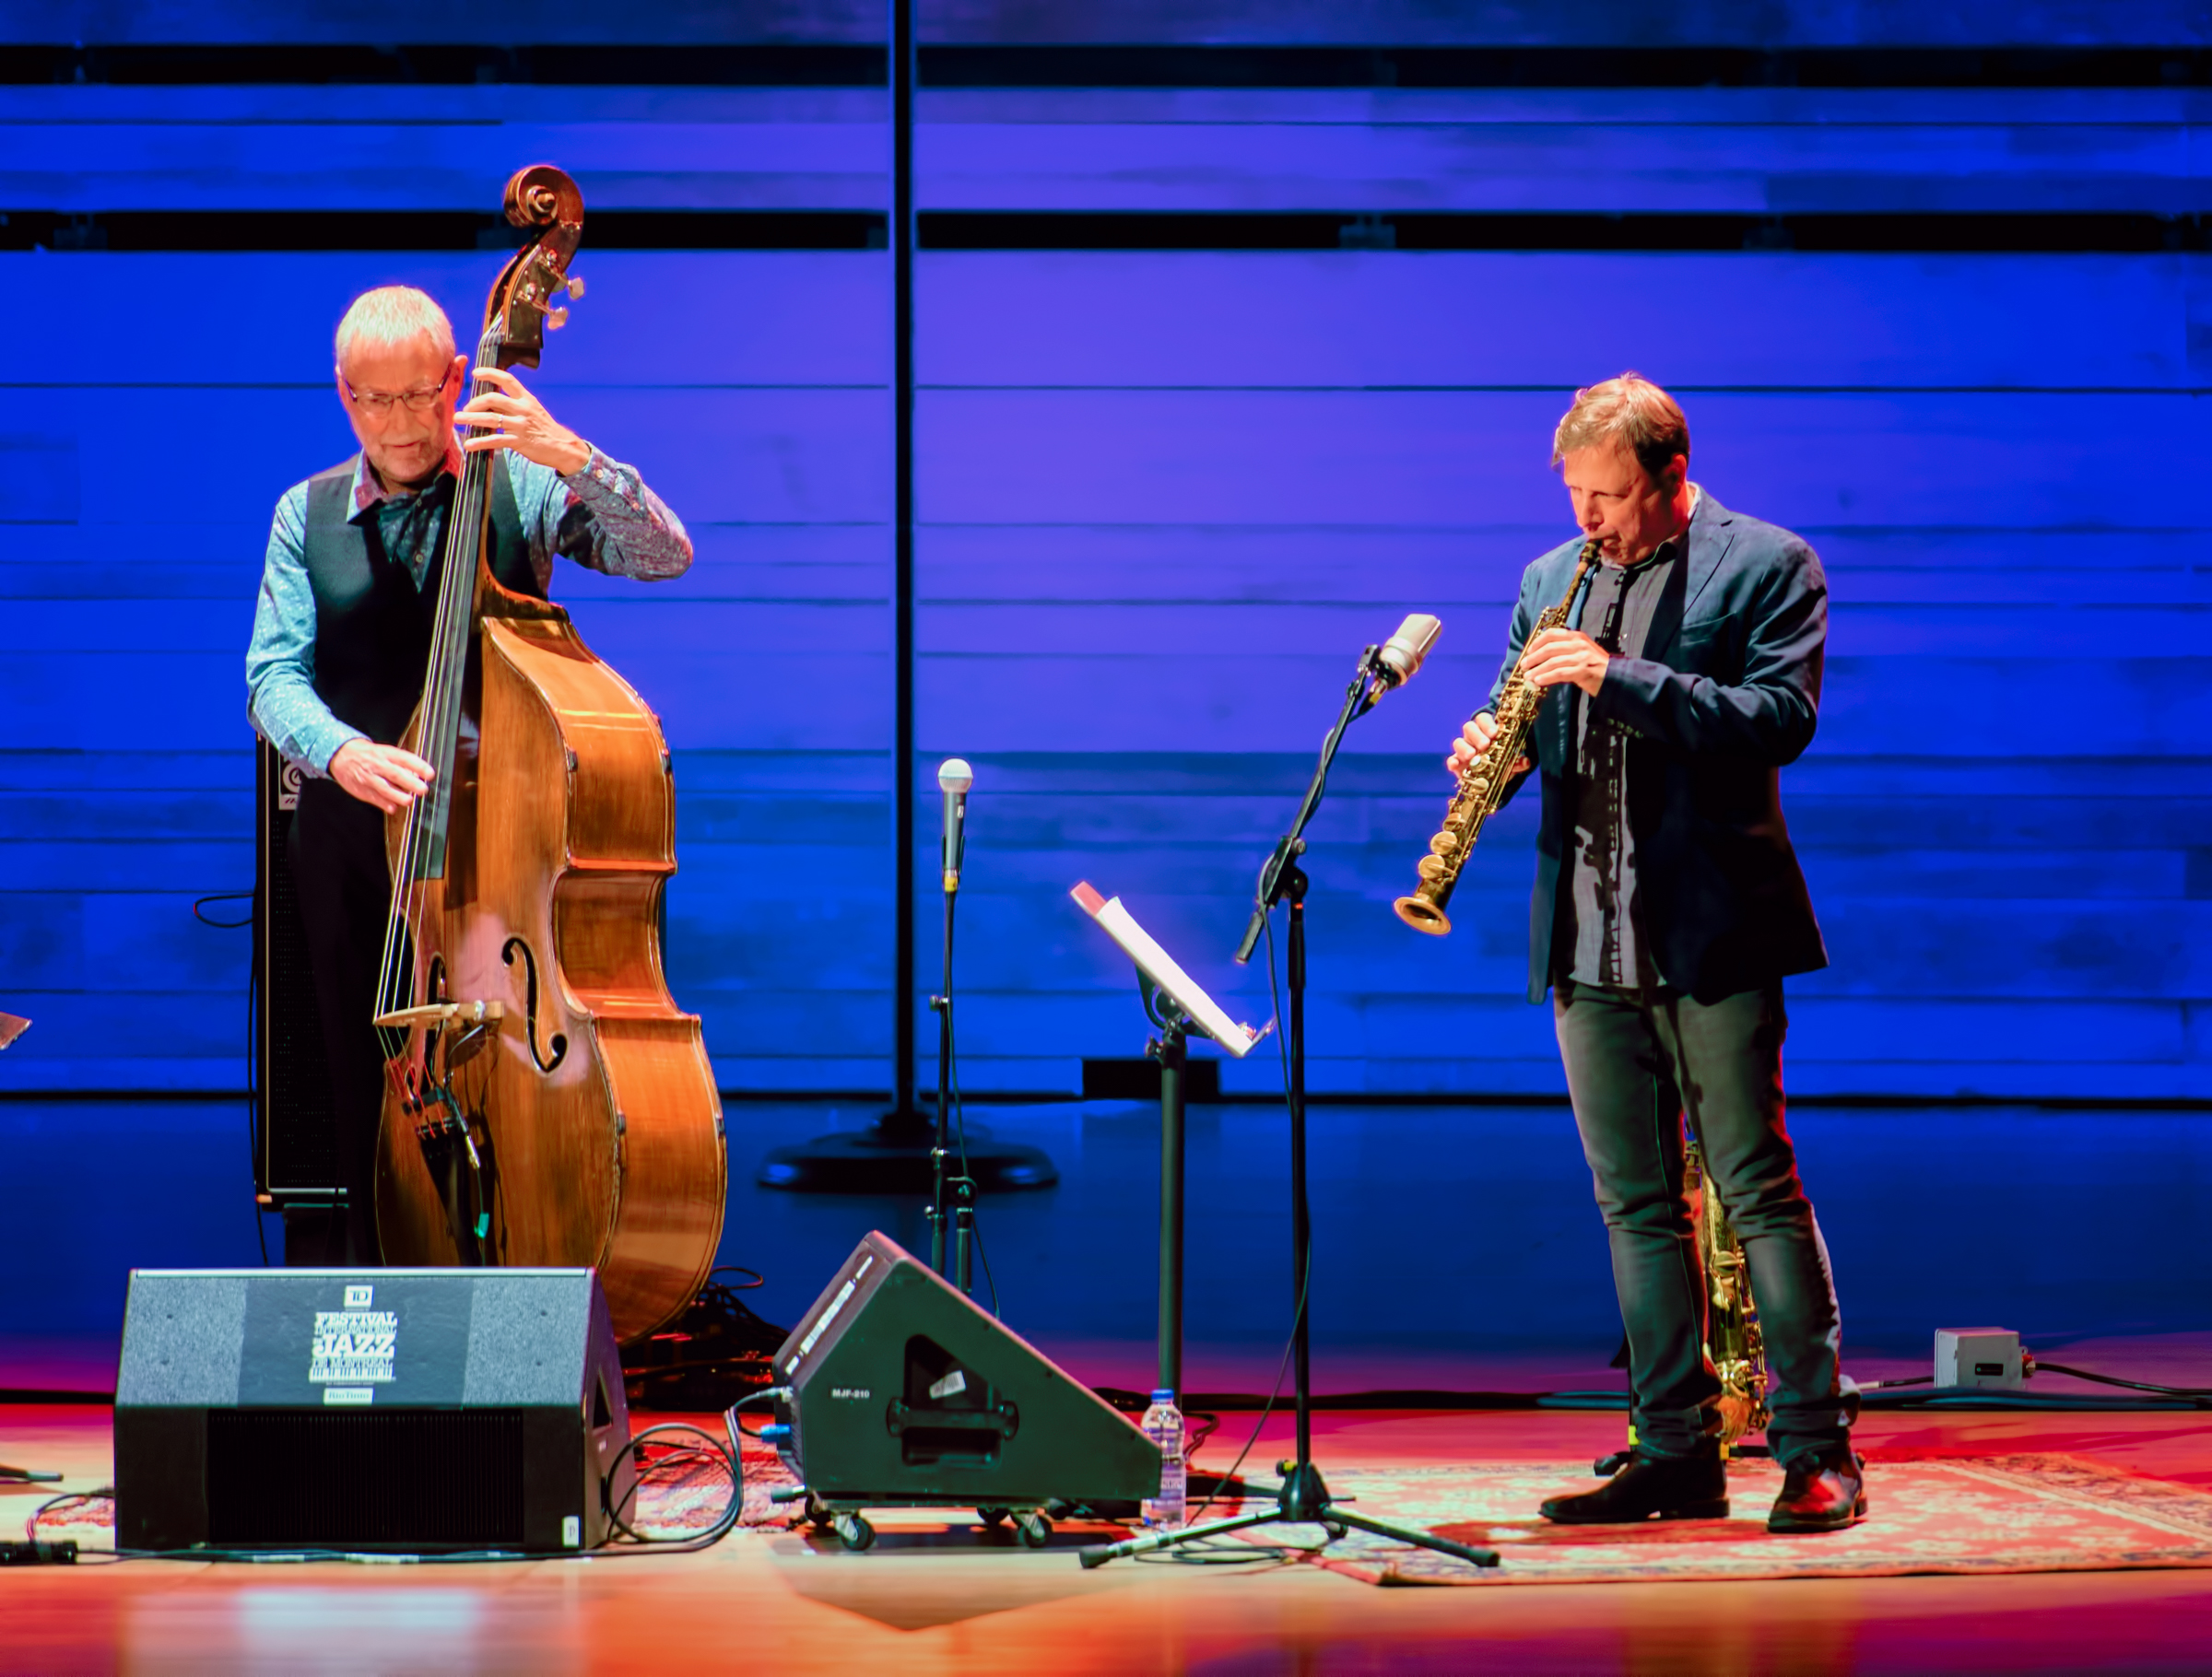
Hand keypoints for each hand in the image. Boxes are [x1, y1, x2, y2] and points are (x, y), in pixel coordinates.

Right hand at [330, 740, 434, 812]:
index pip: (404, 758)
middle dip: (410, 783)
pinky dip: (383, 803)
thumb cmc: (369, 754)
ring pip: (383, 787)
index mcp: (385, 753)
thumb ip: (401, 763)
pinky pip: (373, 797)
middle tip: (423, 790)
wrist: (340, 755)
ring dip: (397, 795)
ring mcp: (368, 778)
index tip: (430, 774)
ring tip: (409, 801)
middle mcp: (377, 765)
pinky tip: (393, 808)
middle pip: (395, 774)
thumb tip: (418, 775)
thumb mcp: (384, 752)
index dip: (418, 766)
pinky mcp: (361, 789)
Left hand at [455, 366, 590, 474]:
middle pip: (493, 398)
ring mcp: (520, 425)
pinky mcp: (519, 441)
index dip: (490, 373)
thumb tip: (491, 402)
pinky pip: (495, 440)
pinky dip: (480, 442)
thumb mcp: (533, 411)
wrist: (562, 447)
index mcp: (526, 399)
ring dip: (471, 419)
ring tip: (458, 420)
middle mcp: (523, 409)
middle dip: (474, 402)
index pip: (507, 379)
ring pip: (490, 418)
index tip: (476, 373)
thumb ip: (514, 405)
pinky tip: (470, 445)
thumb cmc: (546, 429)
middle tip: (464, 408)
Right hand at [1446, 712, 1529, 778]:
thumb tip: (1525, 761)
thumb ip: (1518, 761)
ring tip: (1472, 755)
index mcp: (1486, 731)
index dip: (1487, 724)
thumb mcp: (1511, 762)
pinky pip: (1451, 759)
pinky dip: (1452, 762)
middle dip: (1477, 735)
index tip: (1494, 733)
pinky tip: (1456, 765)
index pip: (1483, 719)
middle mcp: (1473, 737)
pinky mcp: (1457, 763)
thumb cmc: (1501, 763)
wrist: (1492, 778)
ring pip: (1458, 741)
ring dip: (1464, 748)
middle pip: (1469, 727)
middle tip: (1485, 745)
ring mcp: (1463, 749)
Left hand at [1518, 627, 1609, 696]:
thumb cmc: (1597, 668)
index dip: (1537, 642)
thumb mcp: (1582, 653)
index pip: (1552, 634)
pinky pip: (1560, 673)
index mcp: (1577, 637)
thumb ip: (1566, 651)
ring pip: (1552, 662)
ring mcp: (1582, 657)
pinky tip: (1539, 682)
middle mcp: (1579, 644)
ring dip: (1537, 670)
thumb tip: (1542, 658)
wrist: (1618, 679)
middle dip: (1533, 658)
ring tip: (1528, 677)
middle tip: (1524, 666)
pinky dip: (1546, 677)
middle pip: (1549, 648)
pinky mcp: (1584, 671)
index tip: (1529, 651)